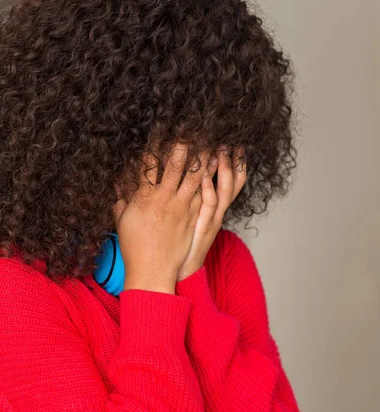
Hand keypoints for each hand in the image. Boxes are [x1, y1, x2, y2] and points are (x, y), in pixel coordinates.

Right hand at [112, 143, 210, 294]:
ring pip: (193, 175)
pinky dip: (209, 176)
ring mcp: (182, 208)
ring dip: (200, 155)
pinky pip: (204, 192)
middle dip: (181, 142)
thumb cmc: (134, 246)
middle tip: (188, 126)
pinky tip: (213, 163)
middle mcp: (164, 199)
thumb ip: (119, 197)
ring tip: (206, 138)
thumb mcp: (121, 219)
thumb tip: (115, 181)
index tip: (159, 129)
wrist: (152, 271)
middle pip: (175, 164)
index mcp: (143, 197)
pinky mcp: (194, 217)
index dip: (154, 144)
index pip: (149, 163)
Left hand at [176, 146, 246, 280]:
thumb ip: (186, 196)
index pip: (231, 179)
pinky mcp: (203, 226)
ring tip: (221, 149)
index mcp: (213, 206)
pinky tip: (204, 175)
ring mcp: (212, 219)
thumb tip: (183, 176)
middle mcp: (217, 211)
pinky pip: (209, 205)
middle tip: (231, 139)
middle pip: (233, 181)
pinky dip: (208, 189)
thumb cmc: (180, 243)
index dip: (235, 161)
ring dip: (223, 170)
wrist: (179, 270)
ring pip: (224, 190)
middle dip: (234, 160)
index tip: (234, 141)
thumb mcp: (187, 216)